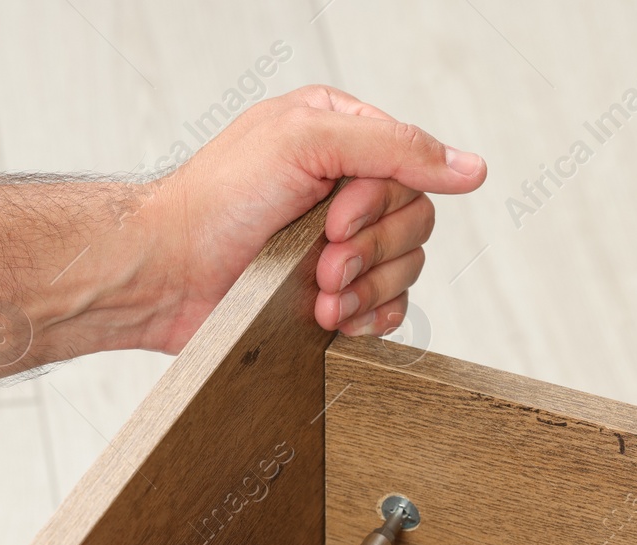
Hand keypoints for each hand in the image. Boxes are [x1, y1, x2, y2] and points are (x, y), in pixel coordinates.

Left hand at [136, 85, 486, 352]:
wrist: (167, 275)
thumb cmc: (215, 203)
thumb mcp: (304, 141)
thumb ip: (394, 146)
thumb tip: (469, 166)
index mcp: (340, 135)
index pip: (412, 167)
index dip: (380, 202)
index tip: (333, 217)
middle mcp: (343, 187)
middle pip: (416, 221)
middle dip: (370, 250)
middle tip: (321, 261)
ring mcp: (337, 243)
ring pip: (406, 268)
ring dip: (364, 288)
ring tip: (317, 295)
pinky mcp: (329, 293)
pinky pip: (388, 309)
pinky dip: (366, 317)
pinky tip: (331, 316)